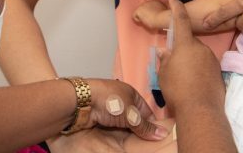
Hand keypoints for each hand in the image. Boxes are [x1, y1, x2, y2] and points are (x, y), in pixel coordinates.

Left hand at [48, 78, 167, 151]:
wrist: (80, 101)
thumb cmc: (108, 100)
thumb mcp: (131, 114)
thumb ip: (145, 126)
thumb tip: (162, 134)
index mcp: (132, 94)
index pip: (147, 112)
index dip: (151, 124)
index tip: (156, 137)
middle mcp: (121, 101)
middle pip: (134, 119)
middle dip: (139, 130)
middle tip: (145, 144)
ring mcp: (109, 109)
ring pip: (123, 125)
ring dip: (126, 134)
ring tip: (133, 146)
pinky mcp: (100, 118)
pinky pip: (112, 128)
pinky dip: (115, 135)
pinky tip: (119, 143)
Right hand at [158, 0, 225, 114]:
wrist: (200, 110)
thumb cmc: (177, 90)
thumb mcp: (163, 74)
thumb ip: (164, 60)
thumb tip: (165, 51)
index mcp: (185, 45)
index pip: (181, 20)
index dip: (176, 8)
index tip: (174, 0)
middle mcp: (201, 48)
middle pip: (190, 43)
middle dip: (182, 49)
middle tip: (174, 64)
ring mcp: (212, 59)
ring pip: (198, 55)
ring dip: (191, 61)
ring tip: (183, 78)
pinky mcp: (218, 72)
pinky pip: (206, 66)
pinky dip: (199, 71)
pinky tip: (193, 84)